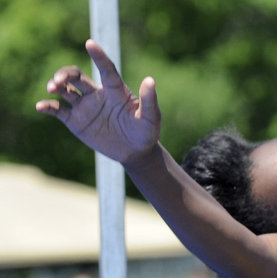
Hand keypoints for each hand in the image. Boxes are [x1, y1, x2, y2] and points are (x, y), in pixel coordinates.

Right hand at [36, 39, 160, 164]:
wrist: (135, 152)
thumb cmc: (146, 133)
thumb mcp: (151, 118)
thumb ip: (149, 100)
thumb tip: (150, 80)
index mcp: (115, 91)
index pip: (106, 69)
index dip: (99, 56)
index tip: (90, 43)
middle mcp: (97, 95)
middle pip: (77, 76)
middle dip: (65, 74)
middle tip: (59, 81)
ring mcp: (85, 107)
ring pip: (65, 89)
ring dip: (56, 85)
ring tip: (52, 89)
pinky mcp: (76, 121)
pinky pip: (58, 110)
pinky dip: (47, 106)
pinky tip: (40, 106)